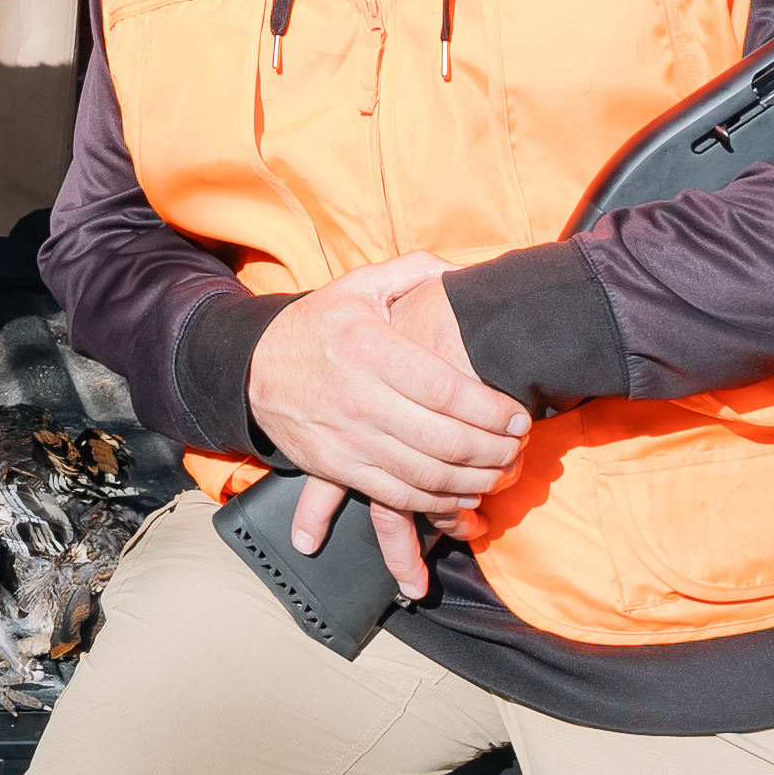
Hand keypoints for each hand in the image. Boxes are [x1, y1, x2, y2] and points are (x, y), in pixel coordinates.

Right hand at [243, 255, 532, 600]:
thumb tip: (466, 271)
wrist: (253, 370)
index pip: (448, 390)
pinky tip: (463, 495)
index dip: (493, 410)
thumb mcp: (359, 285)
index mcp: (370, 349)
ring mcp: (347, 439)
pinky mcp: (337, 468)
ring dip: (475, 481)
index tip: (520, 417)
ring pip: (427, 476)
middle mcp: (359, 398)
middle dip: (495, 451)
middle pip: (445, 440)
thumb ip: (416, 271)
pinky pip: (397, 497)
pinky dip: (438, 504)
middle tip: (519, 448)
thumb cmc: (316, 326)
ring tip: (501, 472)